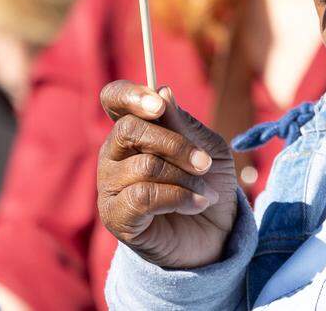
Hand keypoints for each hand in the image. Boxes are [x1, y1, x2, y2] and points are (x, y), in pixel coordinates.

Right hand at [98, 81, 237, 268]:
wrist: (215, 234)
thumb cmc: (209, 184)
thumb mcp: (209, 149)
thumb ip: (185, 125)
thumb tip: (163, 91)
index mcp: (135, 129)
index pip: (114, 98)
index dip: (131, 95)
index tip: (159, 105)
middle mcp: (114, 153)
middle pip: (128, 129)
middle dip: (175, 144)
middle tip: (205, 163)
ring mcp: (110, 185)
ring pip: (144, 165)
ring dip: (186, 178)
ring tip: (207, 192)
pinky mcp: (114, 215)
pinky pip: (142, 196)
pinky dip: (179, 198)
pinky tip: (196, 205)